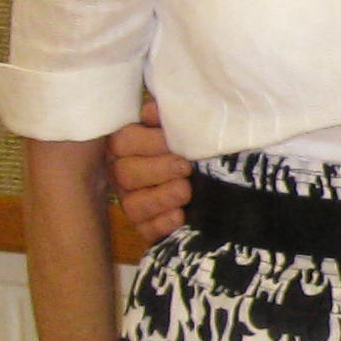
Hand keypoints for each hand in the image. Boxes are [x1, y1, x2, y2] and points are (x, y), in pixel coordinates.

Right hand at [106, 99, 192, 245]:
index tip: (172, 141)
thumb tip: (154, 110)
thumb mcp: (183, 128)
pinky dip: (163, 224)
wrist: (217, 178)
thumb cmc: (193, 146)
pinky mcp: (146, 228)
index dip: (148, 141)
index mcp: (128, 145)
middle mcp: (124, 174)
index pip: (123, 141)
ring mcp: (133, 202)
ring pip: (133, 204)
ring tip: (186, 191)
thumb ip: (167, 117)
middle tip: (185, 167)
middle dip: (157, 169)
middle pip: (125, 173)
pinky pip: (146, 230)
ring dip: (160, 197)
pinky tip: (180, 216)